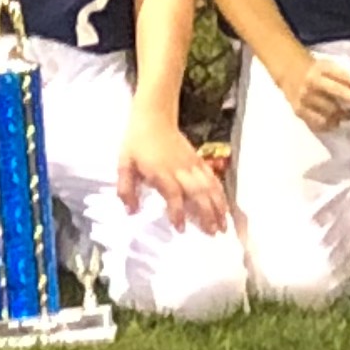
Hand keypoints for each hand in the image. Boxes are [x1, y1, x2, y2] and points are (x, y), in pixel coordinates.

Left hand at [116, 105, 229, 232]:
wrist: (154, 116)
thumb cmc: (137, 143)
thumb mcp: (124, 164)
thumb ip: (126, 188)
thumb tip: (131, 211)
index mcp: (161, 171)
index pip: (173, 193)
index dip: (177, 211)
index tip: (180, 228)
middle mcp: (180, 169)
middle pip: (197, 192)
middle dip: (206, 213)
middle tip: (213, 233)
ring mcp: (191, 164)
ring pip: (209, 186)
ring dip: (217, 206)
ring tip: (224, 225)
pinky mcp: (197, 160)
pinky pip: (212, 177)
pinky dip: (220, 192)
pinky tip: (225, 205)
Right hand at [275, 45, 349, 130]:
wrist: (289, 72)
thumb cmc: (316, 70)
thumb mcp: (330, 67)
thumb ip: (347, 78)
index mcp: (321, 68)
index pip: (341, 74)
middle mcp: (312, 82)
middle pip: (337, 93)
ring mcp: (304, 98)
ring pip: (329, 111)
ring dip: (343, 115)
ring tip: (349, 114)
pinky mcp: (299, 111)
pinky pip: (319, 123)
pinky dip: (330, 124)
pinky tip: (335, 120)